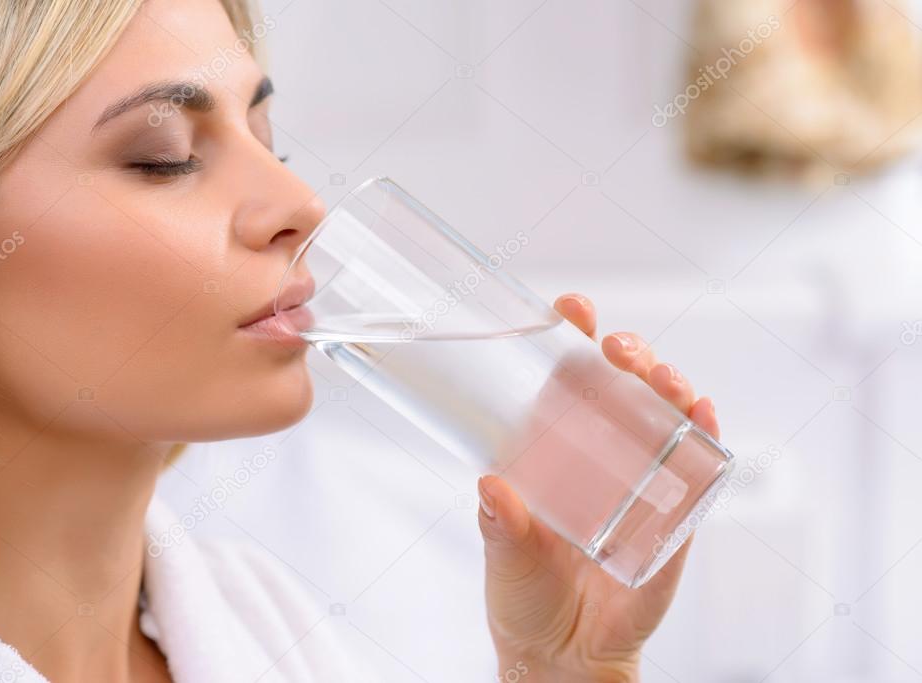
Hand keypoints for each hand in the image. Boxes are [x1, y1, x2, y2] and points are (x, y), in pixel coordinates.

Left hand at [478, 293, 720, 681]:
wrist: (563, 652)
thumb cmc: (525, 592)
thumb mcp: (505, 553)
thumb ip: (500, 524)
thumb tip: (492, 485)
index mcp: (555, 449)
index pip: (568, 378)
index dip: (574, 336)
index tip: (573, 307)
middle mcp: (602, 455)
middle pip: (624, 385)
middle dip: (629, 354)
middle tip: (620, 349)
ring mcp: (643, 481)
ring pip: (665, 416)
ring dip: (670, 386)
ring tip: (662, 378)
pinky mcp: (674, 518)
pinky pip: (696, 471)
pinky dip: (705, 438)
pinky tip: (703, 414)